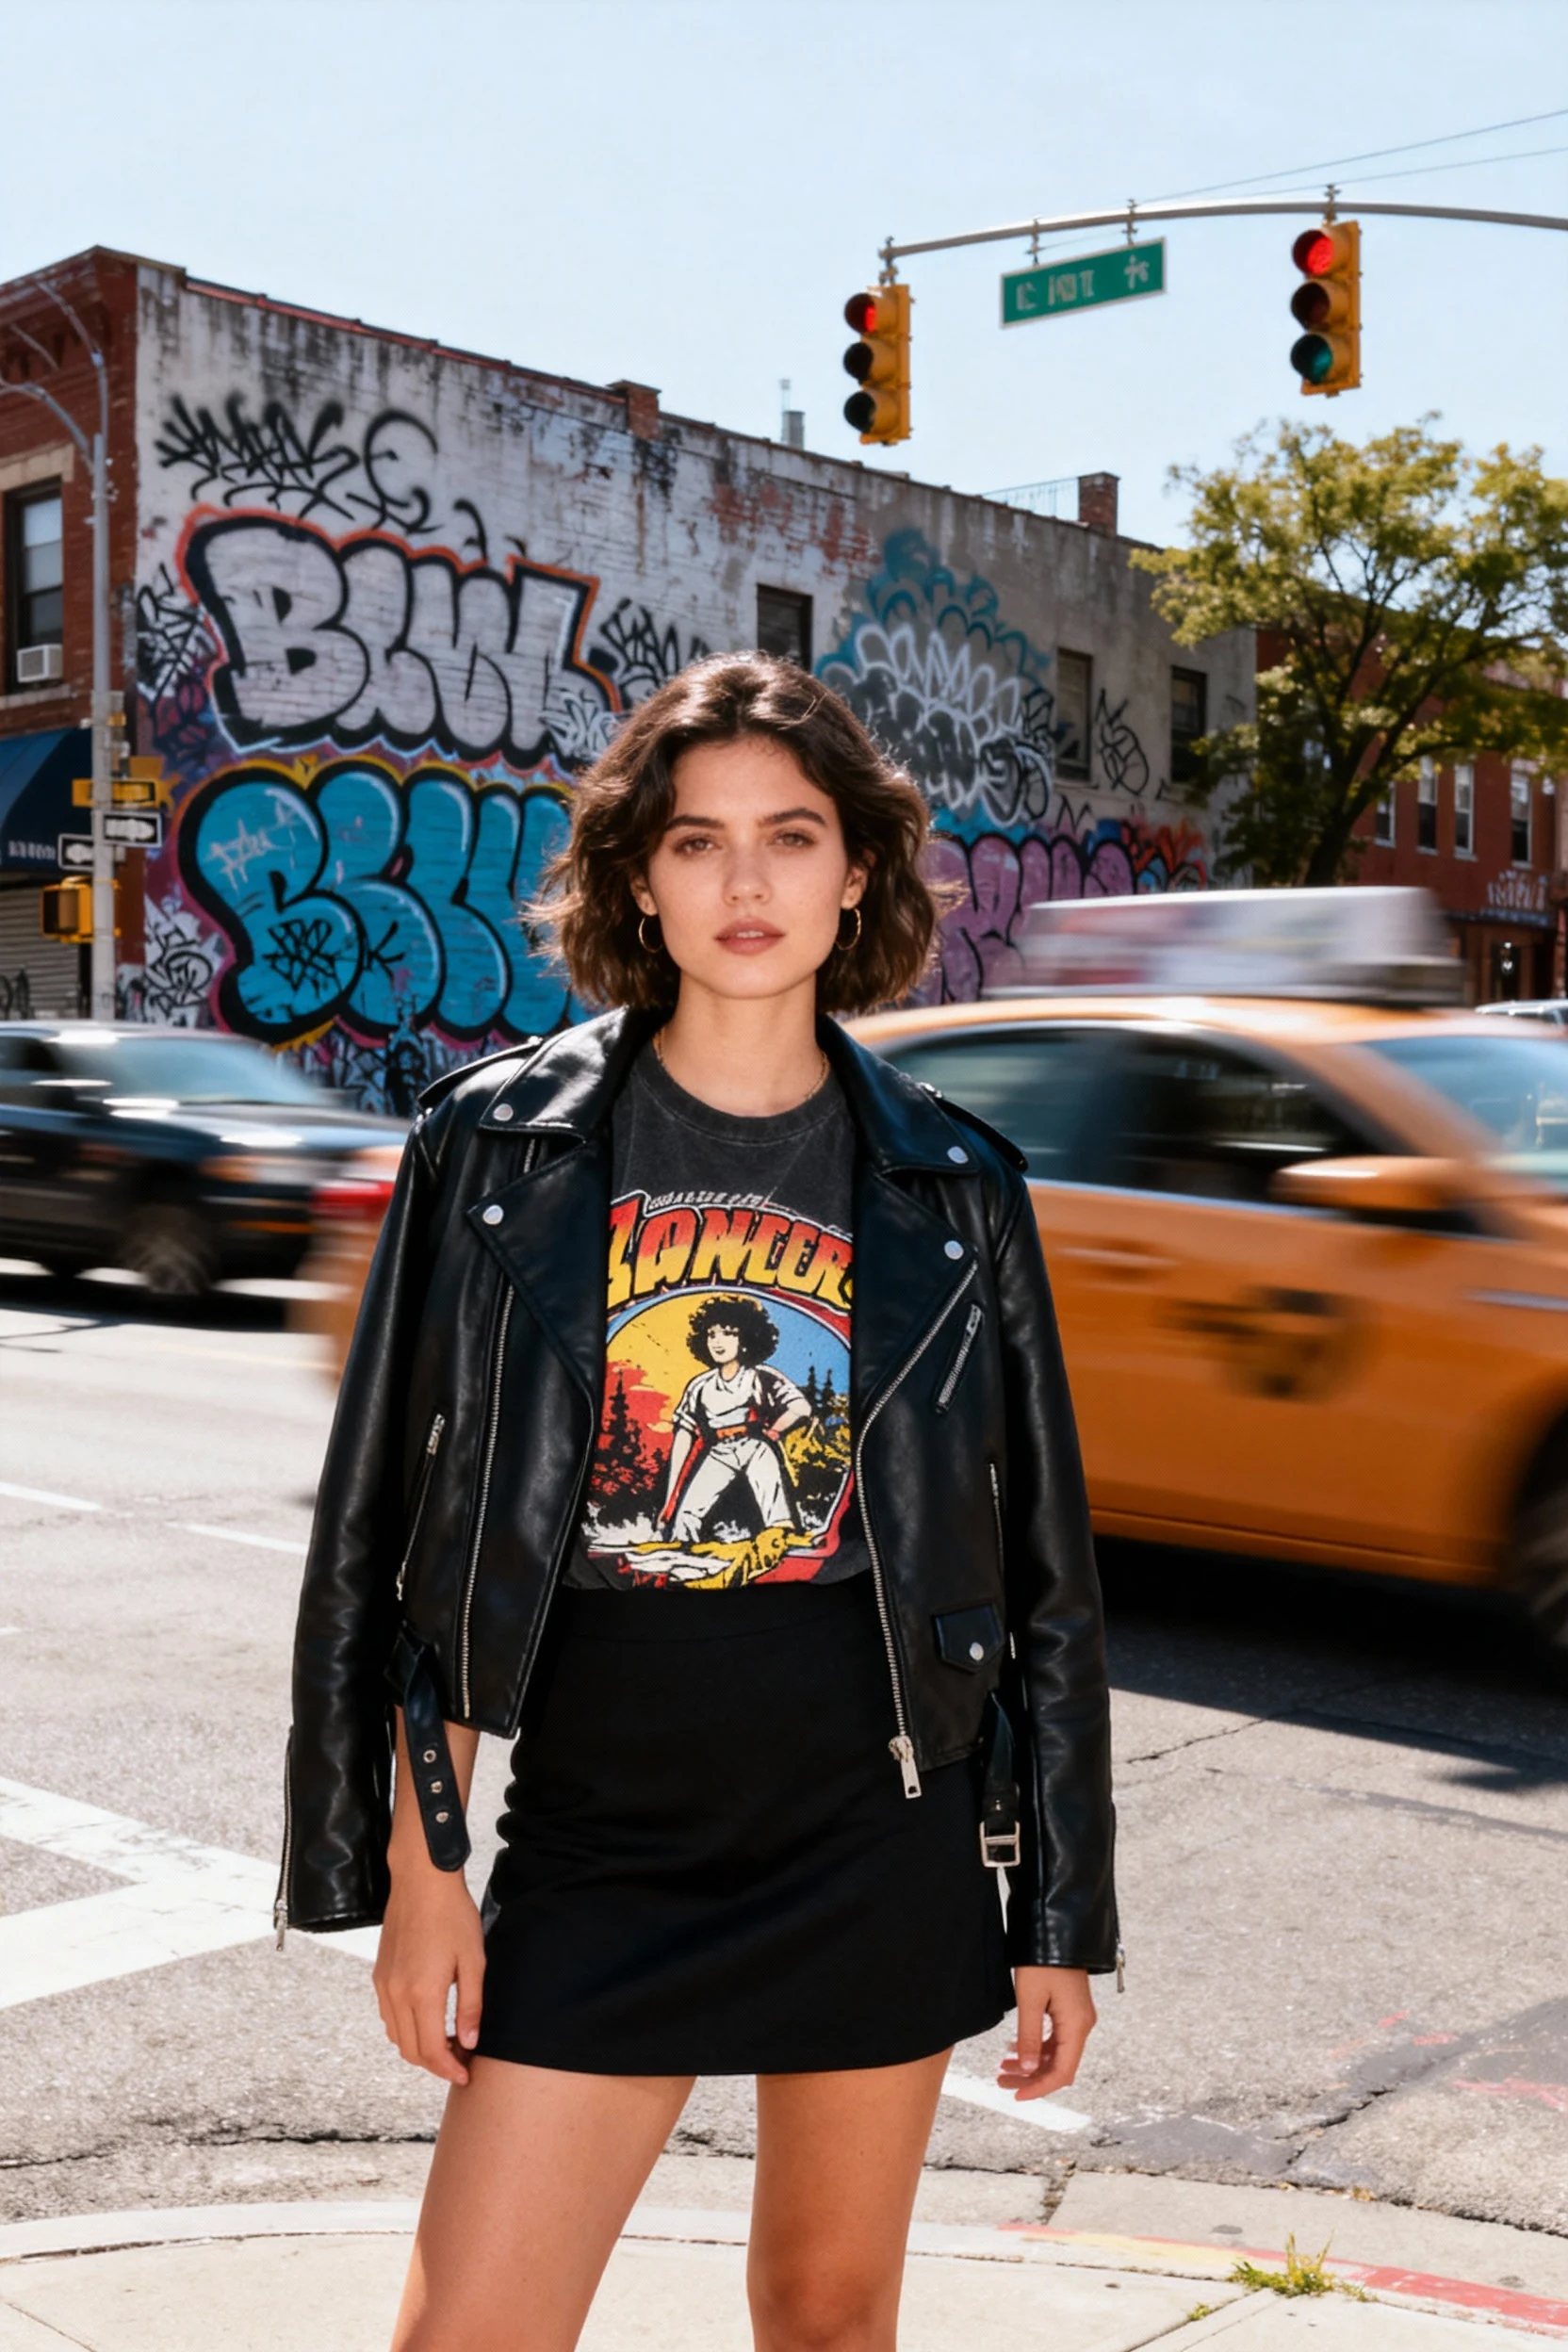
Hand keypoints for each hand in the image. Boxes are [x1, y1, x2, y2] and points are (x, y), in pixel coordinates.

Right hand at [373, 1863, 485, 2084]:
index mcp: (422, 1993)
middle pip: (411, 2051)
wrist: (421, 1882)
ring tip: (448, 2042)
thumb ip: (470, 2006)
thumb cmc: (452, 1916)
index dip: (449, 2069)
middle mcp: (397, 1994)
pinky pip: (389, 2018)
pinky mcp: (379, 1975)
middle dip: (436, 2065)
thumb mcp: (474, 1961)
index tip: (467, 2075)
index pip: (431, 2051)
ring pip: (397, 2037)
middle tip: (461, 2060)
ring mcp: (384, 1985)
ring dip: (420, 2049)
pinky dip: (406, 2030)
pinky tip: (428, 2020)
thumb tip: (469, 2042)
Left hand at [998, 1966, 1095, 2101]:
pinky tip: (1014, 2047)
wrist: (1055, 1929)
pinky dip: (1036, 2046)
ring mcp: (1077, 2016)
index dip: (1039, 2088)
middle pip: (1059, 2065)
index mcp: (1077, 2026)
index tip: (1016, 2095)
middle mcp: (1082, 2024)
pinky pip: (1055, 2037)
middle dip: (1030, 2077)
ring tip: (1003, 2066)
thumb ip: (1029, 2038)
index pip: (1062, 2072)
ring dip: (1031, 2062)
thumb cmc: (1042, 1961)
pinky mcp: (1070, 2008)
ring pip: (1055, 2052)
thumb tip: (1029, 2071)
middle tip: (1002, 2080)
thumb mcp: (1030, 2000)